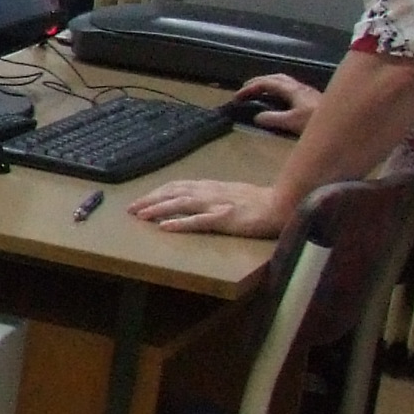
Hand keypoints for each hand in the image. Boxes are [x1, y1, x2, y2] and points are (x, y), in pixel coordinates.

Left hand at [131, 176, 289, 238]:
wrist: (284, 204)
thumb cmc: (259, 201)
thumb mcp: (231, 192)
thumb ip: (212, 194)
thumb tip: (191, 197)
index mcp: (211, 187)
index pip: (177, 186)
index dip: (157, 192)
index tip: (140, 199)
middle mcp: (210, 192)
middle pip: (173, 193)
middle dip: (150, 199)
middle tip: (130, 208)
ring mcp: (217, 205)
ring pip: (180, 204)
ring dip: (158, 209)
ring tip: (140, 215)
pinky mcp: (225, 219)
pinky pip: (198, 221)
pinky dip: (180, 223)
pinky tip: (165, 227)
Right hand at [236, 72, 316, 135]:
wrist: (345, 123)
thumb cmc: (317, 121)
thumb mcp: (291, 122)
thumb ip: (273, 119)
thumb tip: (257, 117)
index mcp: (292, 90)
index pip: (266, 83)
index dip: (250, 88)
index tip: (237, 97)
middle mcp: (299, 87)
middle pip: (276, 78)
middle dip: (258, 81)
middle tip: (245, 89)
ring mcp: (306, 92)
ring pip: (284, 82)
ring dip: (269, 84)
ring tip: (260, 92)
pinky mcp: (312, 99)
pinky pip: (290, 89)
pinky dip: (278, 90)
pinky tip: (279, 101)